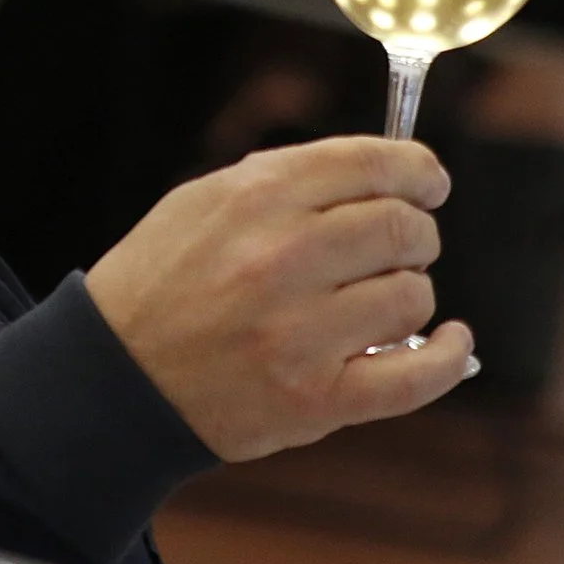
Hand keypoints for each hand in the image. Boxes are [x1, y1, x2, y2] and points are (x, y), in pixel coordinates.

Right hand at [84, 137, 473, 462]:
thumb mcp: (202, 202)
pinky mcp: (315, 398)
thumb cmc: (161, 284)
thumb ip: (288, 182)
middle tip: (400, 248)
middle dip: (415, 234)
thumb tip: (381, 175)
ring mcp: (300, 333)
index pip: (374, 164)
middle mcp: (282, 258)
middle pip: (402, 228)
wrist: (112, 378)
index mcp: (256, 197)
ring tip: (375, 304)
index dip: (418, 171)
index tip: (429, 183)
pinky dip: (449, 357)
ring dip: (407, 296)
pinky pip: (418, 374)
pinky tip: (451, 342)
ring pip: (413, 296)